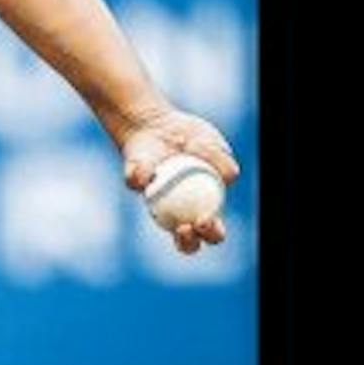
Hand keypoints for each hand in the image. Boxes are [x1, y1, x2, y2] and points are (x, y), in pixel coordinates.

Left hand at [118, 107, 239, 253]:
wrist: (159, 122)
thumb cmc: (192, 137)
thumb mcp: (213, 144)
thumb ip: (222, 159)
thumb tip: (228, 178)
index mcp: (204, 207)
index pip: (212, 232)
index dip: (211, 233)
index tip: (206, 220)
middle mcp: (179, 211)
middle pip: (187, 242)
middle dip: (189, 242)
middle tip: (188, 226)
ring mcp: (155, 200)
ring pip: (161, 222)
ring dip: (163, 222)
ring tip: (173, 217)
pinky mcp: (135, 181)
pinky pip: (136, 181)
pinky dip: (141, 174)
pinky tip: (147, 167)